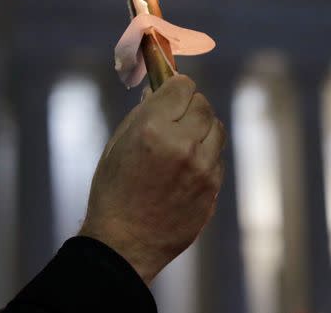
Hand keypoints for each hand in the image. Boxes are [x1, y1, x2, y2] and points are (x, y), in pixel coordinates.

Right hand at [78, 74, 225, 283]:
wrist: (124, 244)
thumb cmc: (113, 192)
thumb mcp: (118, 144)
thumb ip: (144, 113)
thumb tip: (161, 91)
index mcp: (154, 128)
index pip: (182, 86)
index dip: (175, 87)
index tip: (171, 93)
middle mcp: (183, 144)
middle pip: (203, 104)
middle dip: (190, 106)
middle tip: (177, 117)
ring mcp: (202, 168)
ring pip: (216, 128)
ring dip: (202, 129)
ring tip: (182, 143)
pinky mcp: (213, 187)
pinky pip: (216, 157)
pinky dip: (205, 156)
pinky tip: (185, 170)